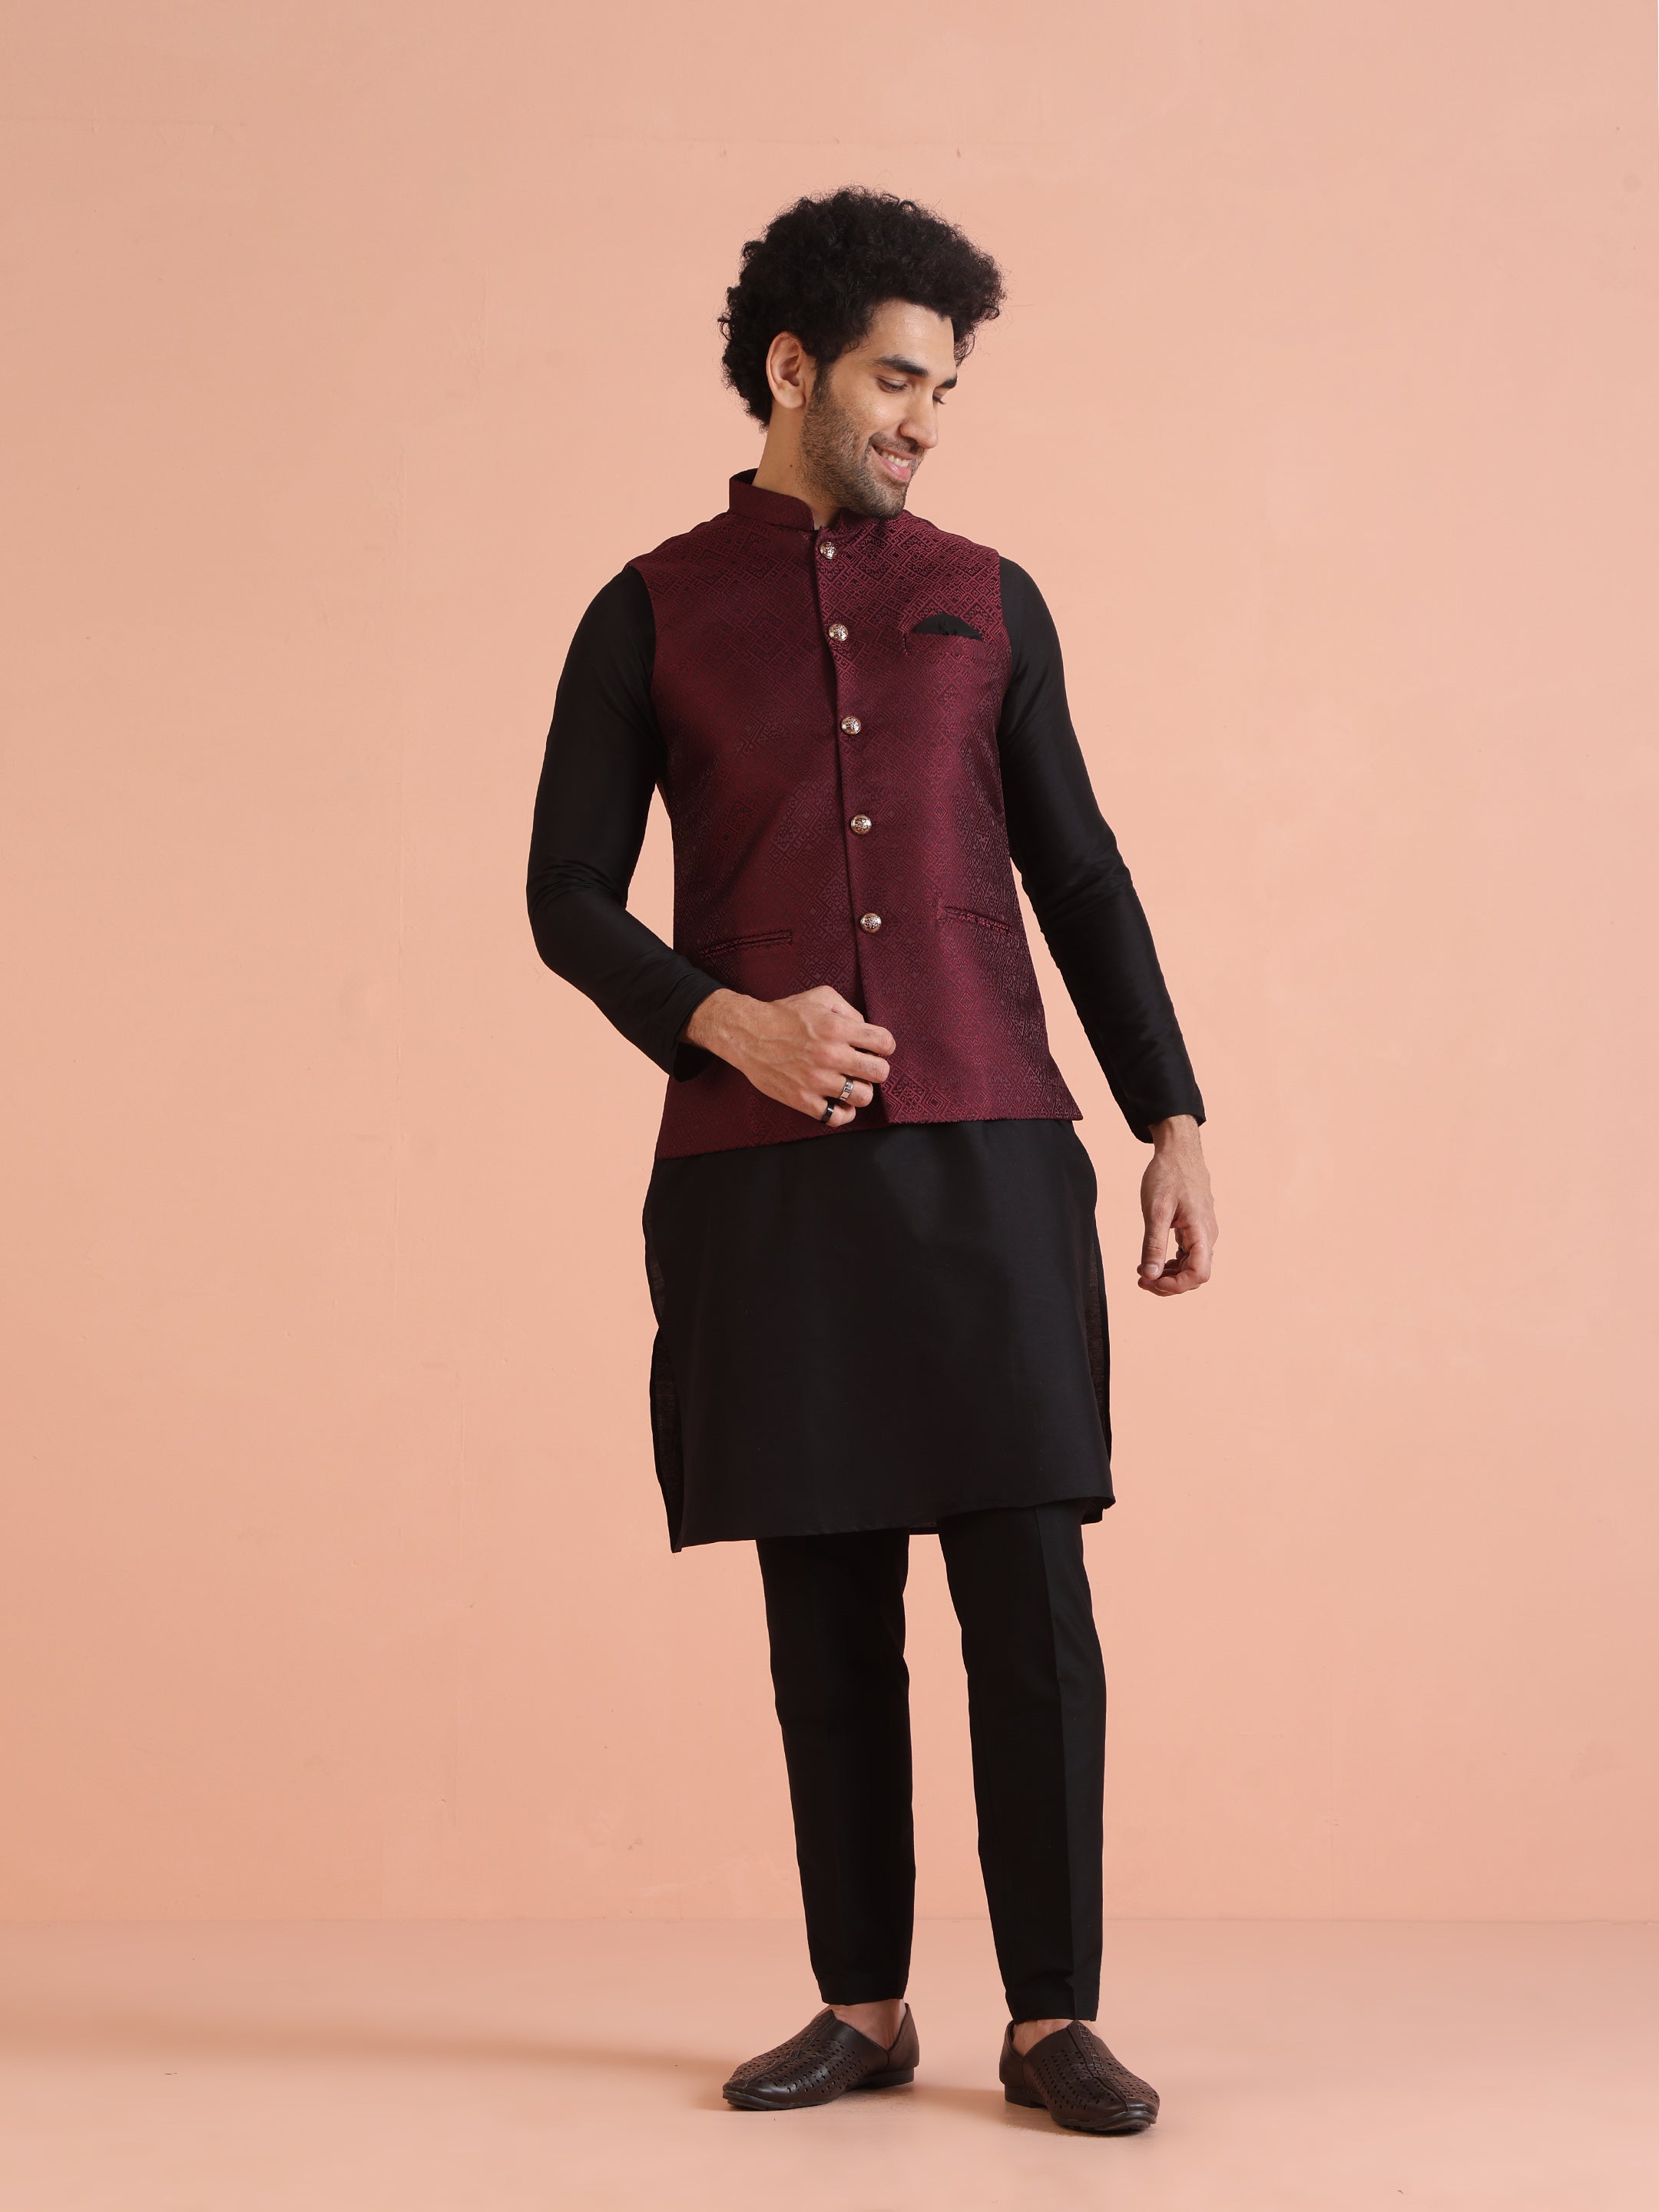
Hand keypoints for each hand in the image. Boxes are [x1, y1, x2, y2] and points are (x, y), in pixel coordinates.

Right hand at [681, 985, 893, 1128]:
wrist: (747, 1034)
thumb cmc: (784, 1014)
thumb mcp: (820, 997)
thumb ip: (848, 1010)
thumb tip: (865, 1028)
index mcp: (837, 1028)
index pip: (884, 1043)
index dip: (884, 1046)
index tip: (875, 1048)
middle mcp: (830, 1055)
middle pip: (880, 1072)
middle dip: (876, 1068)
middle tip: (864, 1067)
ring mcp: (816, 1080)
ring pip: (863, 1097)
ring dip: (861, 1090)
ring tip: (851, 1084)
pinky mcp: (802, 1099)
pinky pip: (837, 1117)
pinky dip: (844, 1112)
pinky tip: (840, 1102)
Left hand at [1137, 1115, 1215, 1294]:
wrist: (1179, 1151)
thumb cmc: (1168, 1175)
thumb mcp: (1156, 1210)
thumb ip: (1153, 1244)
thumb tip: (1149, 1275)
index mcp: (1202, 1232)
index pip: (1198, 1274)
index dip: (1176, 1285)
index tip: (1150, 1281)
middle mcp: (1207, 1236)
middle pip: (1195, 1274)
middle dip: (1168, 1283)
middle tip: (1141, 1280)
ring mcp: (1203, 1232)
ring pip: (1191, 1266)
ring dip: (1168, 1275)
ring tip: (1143, 1272)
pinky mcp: (1195, 1228)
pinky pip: (1187, 1254)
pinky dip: (1170, 1262)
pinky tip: (1152, 1260)